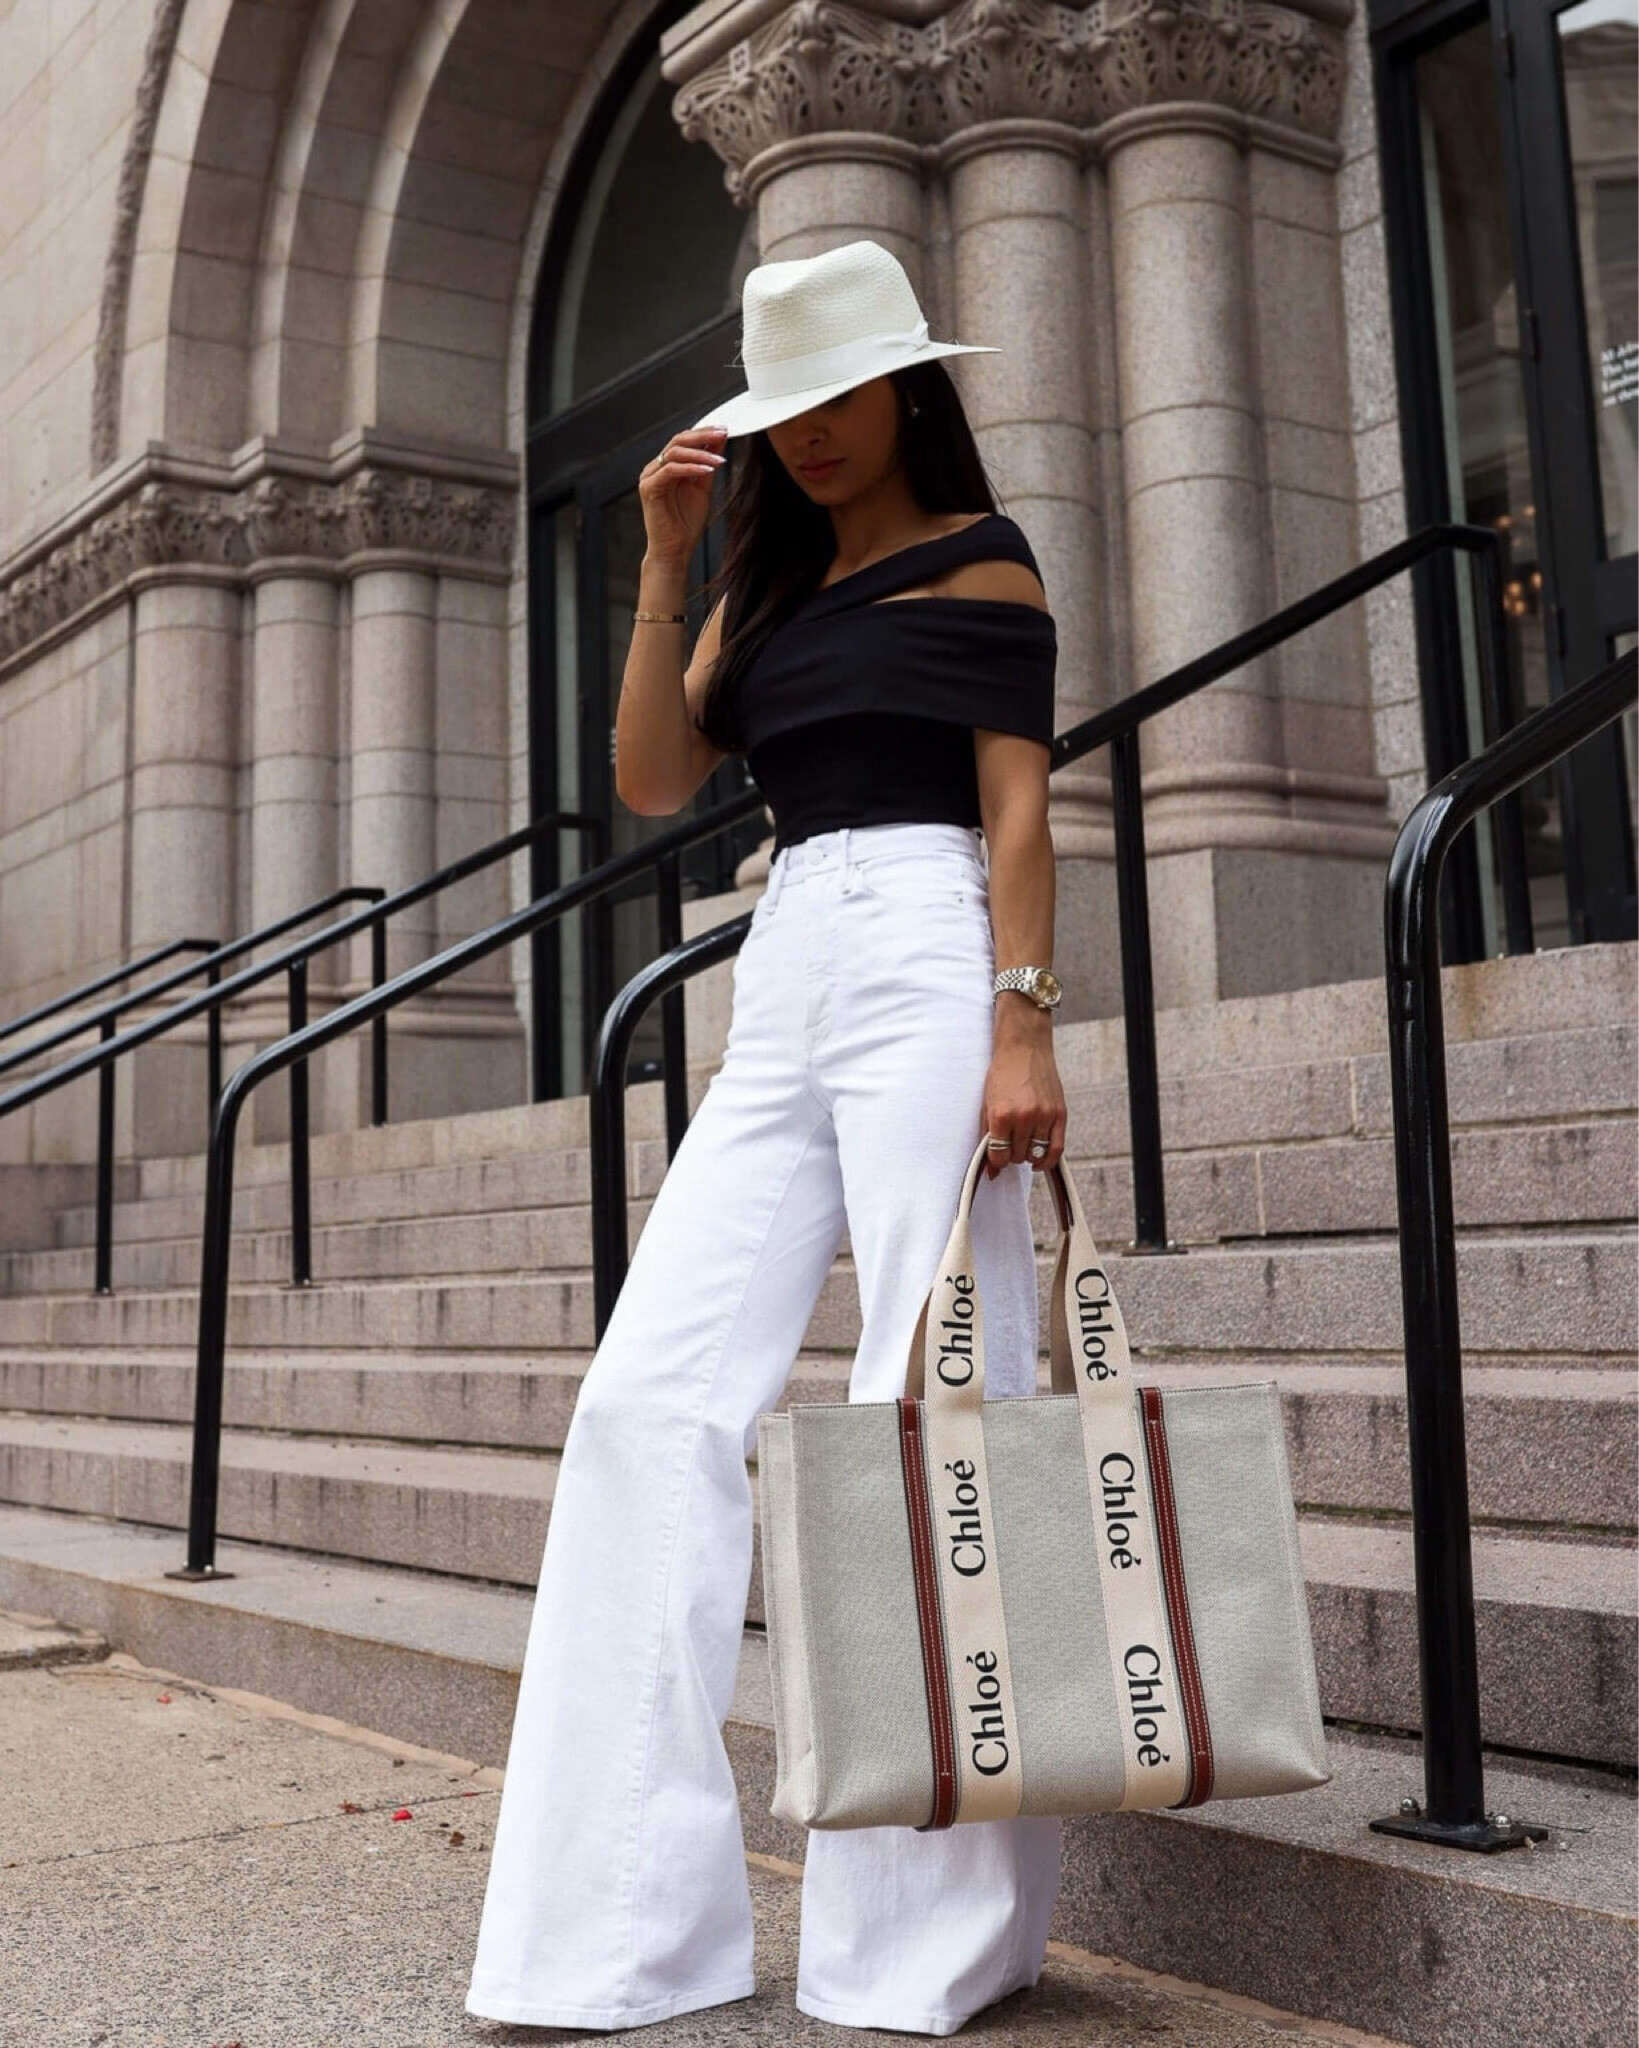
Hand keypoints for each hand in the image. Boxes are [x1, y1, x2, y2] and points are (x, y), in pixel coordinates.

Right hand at [638, 427, 727, 565]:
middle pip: (678, 440)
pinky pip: (671, 470)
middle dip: (703, 435)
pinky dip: (691, 468)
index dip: (704, 433)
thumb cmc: (686, 524)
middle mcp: (655, 468)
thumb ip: (708, 465)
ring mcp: (649, 477)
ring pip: (674, 452)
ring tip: (720, 460)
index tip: (725, 430)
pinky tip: (708, 470)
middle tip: (723, 433)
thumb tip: (720, 440)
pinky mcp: (649, 488)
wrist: (674, 551)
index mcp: (667, 466)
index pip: (684, 440)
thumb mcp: (703, 488)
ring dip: (700, 453)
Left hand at [980, 1022, 1065, 1176]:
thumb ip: (987, 1138)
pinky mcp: (1060, 1113)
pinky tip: (1040, 1160)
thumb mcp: (987, 1104)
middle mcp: (1024, 1117)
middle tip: (1009, 1141)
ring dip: (1028, 1154)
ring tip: (1023, 1142)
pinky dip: (1048, 1160)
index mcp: (1002, 1115)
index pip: (999, 1155)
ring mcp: (1044, 1115)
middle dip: (1011, 1154)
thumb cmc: (1002, 1075)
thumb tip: (991, 1172)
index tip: (996, 1153)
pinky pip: (1057, 1149)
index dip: (996, 1159)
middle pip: (1017, 1156)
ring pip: (1036, 1155)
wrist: (1023, 1048)